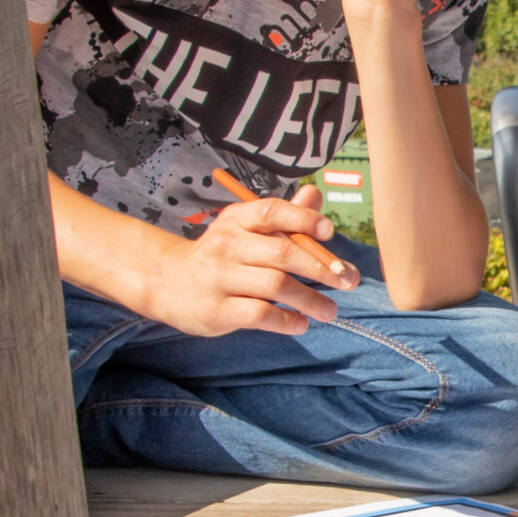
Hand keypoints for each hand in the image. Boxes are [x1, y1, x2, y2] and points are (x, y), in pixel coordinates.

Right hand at [143, 183, 358, 337]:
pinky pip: (260, 314)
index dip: (304, 218)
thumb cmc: (222, 255)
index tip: (330, 232)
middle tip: (348, 281)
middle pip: (283, 252)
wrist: (168, 283)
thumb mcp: (245, 229)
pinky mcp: (217, 309)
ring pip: (276, 286)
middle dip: (323, 268)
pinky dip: (287, 320)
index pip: (273, 211)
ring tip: (330, 311)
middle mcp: (226, 245)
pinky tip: (301, 323)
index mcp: (237, 220)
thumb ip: (283, 216)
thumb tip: (315, 193)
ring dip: (311, 299)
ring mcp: (220, 278)